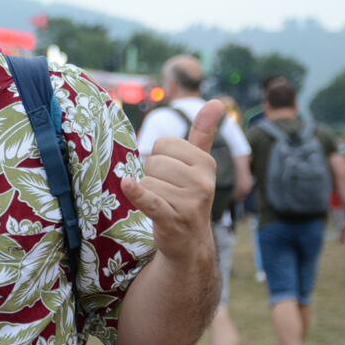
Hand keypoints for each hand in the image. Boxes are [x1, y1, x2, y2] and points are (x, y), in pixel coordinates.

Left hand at [122, 100, 222, 261]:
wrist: (189, 242)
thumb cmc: (188, 196)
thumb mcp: (199, 165)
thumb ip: (204, 133)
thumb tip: (217, 102)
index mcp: (207, 163)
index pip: (163, 145)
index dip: (160, 159)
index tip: (172, 176)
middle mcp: (202, 182)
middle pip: (154, 163)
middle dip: (152, 177)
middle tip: (166, 193)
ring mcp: (189, 202)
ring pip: (146, 181)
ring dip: (147, 193)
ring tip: (163, 205)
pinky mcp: (172, 219)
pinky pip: (149, 200)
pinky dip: (137, 193)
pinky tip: (127, 185)